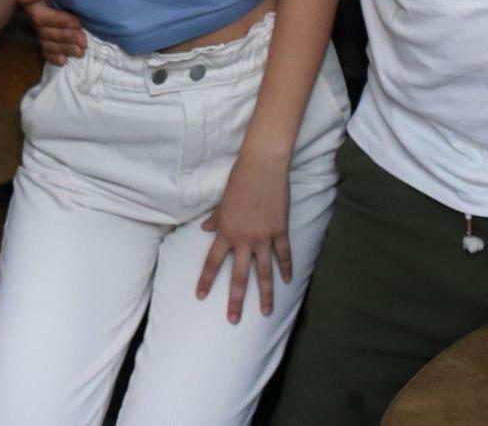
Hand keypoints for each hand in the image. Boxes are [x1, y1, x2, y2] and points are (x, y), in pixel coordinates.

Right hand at [16, 0, 86, 64]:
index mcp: (32, 0)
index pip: (41, 16)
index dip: (59, 21)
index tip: (78, 23)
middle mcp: (35, 13)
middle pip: (45, 32)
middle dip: (65, 38)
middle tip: (84, 42)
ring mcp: (41, 24)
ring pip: (47, 41)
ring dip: (63, 48)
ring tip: (80, 52)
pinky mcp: (49, 30)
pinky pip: (46, 47)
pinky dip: (53, 55)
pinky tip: (63, 61)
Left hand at [198, 148, 291, 323]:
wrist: (262, 166)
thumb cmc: (239, 179)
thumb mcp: (223, 201)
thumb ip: (216, 219)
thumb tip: (205, 229)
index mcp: (225, 231)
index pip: (212, 262)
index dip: (206, 280)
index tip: (200, 297)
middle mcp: (243, 239)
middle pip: (238, 276)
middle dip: (235, 300)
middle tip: (233, 320)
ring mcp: (263, 237)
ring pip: (264, 273)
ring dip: (265, 294)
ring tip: (266, 312)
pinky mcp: (280, 231)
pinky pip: (284, 255)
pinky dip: (286, 269)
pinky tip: (287, 281)